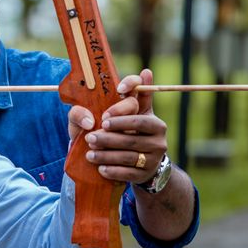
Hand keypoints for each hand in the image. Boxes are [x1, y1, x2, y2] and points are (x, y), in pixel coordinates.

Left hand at [68, 68, 166, 183]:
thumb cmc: (132, 131)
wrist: (143, 164)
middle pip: (131, 138)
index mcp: (155, 123)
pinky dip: (113, 171)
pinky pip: (128, 174)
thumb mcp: (135, 113)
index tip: (104, 116)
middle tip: (89, 137)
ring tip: (89, 154)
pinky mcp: (145, 175)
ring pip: (127, 156)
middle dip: (108, 138)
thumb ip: (136, 93)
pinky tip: (100, 168)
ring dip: (106, 155)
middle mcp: (159, 141)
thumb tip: (146, 72)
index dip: (122, 115)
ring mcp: (153, 159)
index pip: (139, 117)